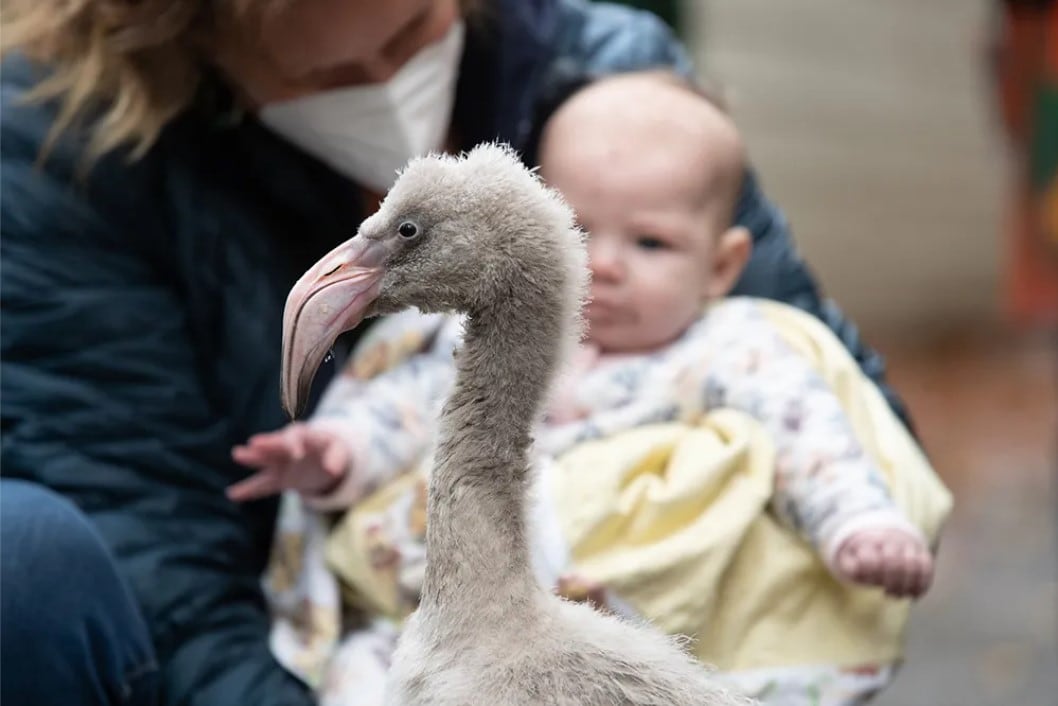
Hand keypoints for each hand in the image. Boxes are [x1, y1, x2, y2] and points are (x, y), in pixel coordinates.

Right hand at [227, 423, 350, 501]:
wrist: (324, 459)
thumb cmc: (331, 449)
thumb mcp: (337, 451)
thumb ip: (336, 459)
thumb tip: (332, 471)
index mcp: (302, 436)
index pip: (295, 438)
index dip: (295, 445)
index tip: (297, 454)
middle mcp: (286, 448)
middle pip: (275, 445)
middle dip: (266, 444)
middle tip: (254, 443)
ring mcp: (280, 463)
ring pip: (264, 461)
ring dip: (252, 458)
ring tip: (237, 454)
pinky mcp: (278, 479)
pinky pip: (262, 485)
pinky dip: (249, 490)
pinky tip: (232, 494)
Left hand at [832, 527, 933, 598]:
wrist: (880, 533)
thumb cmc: (862, 553)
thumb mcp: (848, 557)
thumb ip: (849, 566)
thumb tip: (858, 571)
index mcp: (869, 541)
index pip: (871, 560)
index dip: (871, 576)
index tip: (870, 581)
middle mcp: (890, 541)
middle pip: (895, 563)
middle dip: (892, 583)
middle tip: (887, 593)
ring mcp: (907, 545)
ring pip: (914, 565)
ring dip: (907, 586)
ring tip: (898, 595)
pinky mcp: (921, 551)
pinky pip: (927, 567)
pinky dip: (923, 584)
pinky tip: (914, 595)